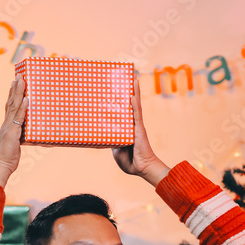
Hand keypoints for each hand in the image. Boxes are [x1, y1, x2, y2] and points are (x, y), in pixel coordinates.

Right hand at [0, 76, 28, 187]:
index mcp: (7, 125)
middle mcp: (6, 123)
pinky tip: (26, 99)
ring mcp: (9, 127)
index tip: (16, 82)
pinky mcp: (12, 133)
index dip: (12, 94)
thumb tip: (27, 132)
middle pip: (11, 102)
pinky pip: (18, 118)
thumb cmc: (8, 157)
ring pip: (14, 106)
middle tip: (19, 75)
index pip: (9, 106)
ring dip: (18, 93)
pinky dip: (23, 108)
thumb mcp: (15, 143)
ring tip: (22, 80)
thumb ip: (20, 135)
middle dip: (15, 88)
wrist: (0, 165)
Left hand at [112, 71, 169, 186]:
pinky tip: (132, 95)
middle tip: (128, 75)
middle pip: (131, 104)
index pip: (124, 111)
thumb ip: (112, 140)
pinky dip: (134, 105)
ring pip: (135, 105)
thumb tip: (103, 135)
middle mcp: (133, 124)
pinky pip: (136, 115)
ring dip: (134, 92)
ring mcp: (136, 126)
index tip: (118, 87)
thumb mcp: (116, 149)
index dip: (122, 99)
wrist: (141, 168)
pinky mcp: (139, 130)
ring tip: (133, 78)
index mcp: (127, 128)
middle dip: (130, 90)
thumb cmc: (130, 160)